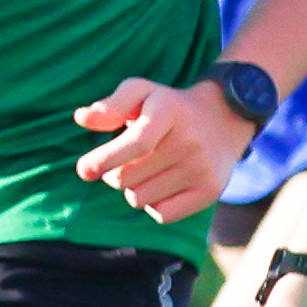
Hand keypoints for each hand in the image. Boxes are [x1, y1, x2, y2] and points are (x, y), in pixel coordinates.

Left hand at [73, 76, 252, 221]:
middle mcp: (190, 141)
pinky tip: (162, 184)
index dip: (105, 159)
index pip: (136, 143)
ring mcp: (202, 168)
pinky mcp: (210, 191)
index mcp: (169, 111)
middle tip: (128, 159)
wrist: (224, 119)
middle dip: (114, 173)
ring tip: (148, 169)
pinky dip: (153, 205)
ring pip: (139, 199)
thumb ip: (111, 105)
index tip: (84, 170)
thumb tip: (82, 118)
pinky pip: (161, 214)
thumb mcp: (142, 92)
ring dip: (133, 189)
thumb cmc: (168, 108)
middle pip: (125, 178)